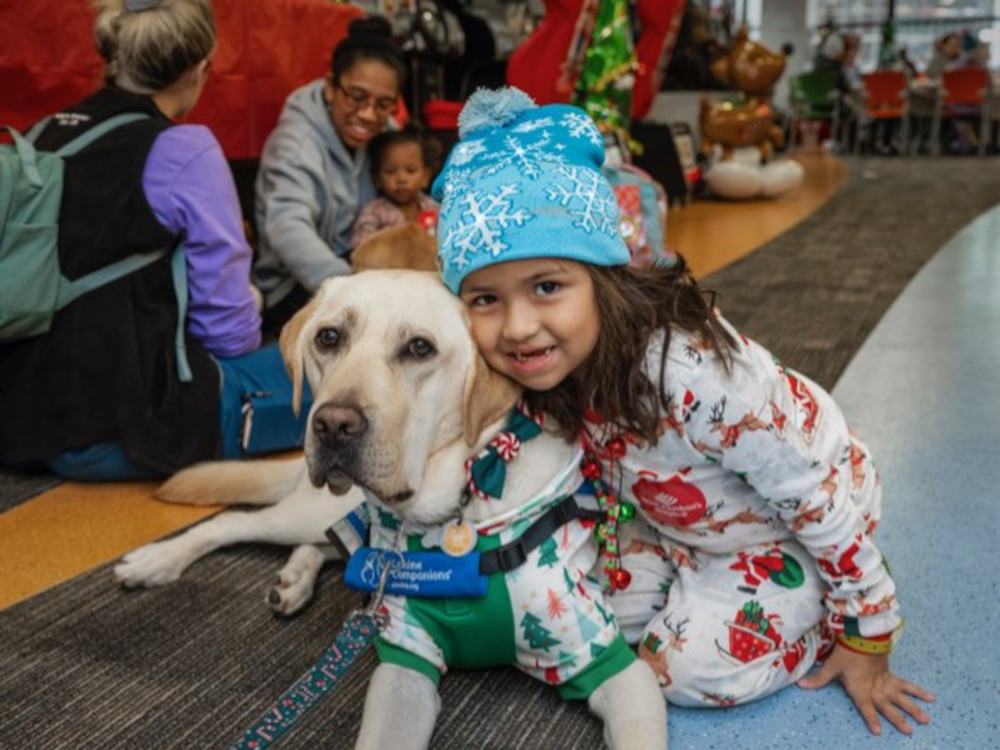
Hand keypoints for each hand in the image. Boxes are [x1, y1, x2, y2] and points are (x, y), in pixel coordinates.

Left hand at [797, 644, 933, 734]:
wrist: (862, 634)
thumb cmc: (846, 651)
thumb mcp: (831, 665)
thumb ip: (819, 679)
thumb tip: (800, 685)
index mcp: (860, 687)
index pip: (865, 706)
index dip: (870, 718)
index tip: (878, 731)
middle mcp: (875, 687)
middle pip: (887, 705)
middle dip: (898, 719)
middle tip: (909, 731)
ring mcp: (884, 680)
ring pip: (900, 697)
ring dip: (913, 708)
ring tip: (925, 720)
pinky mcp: (890, 673)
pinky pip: (906, 684)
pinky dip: (918, 691)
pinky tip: (930, 697)